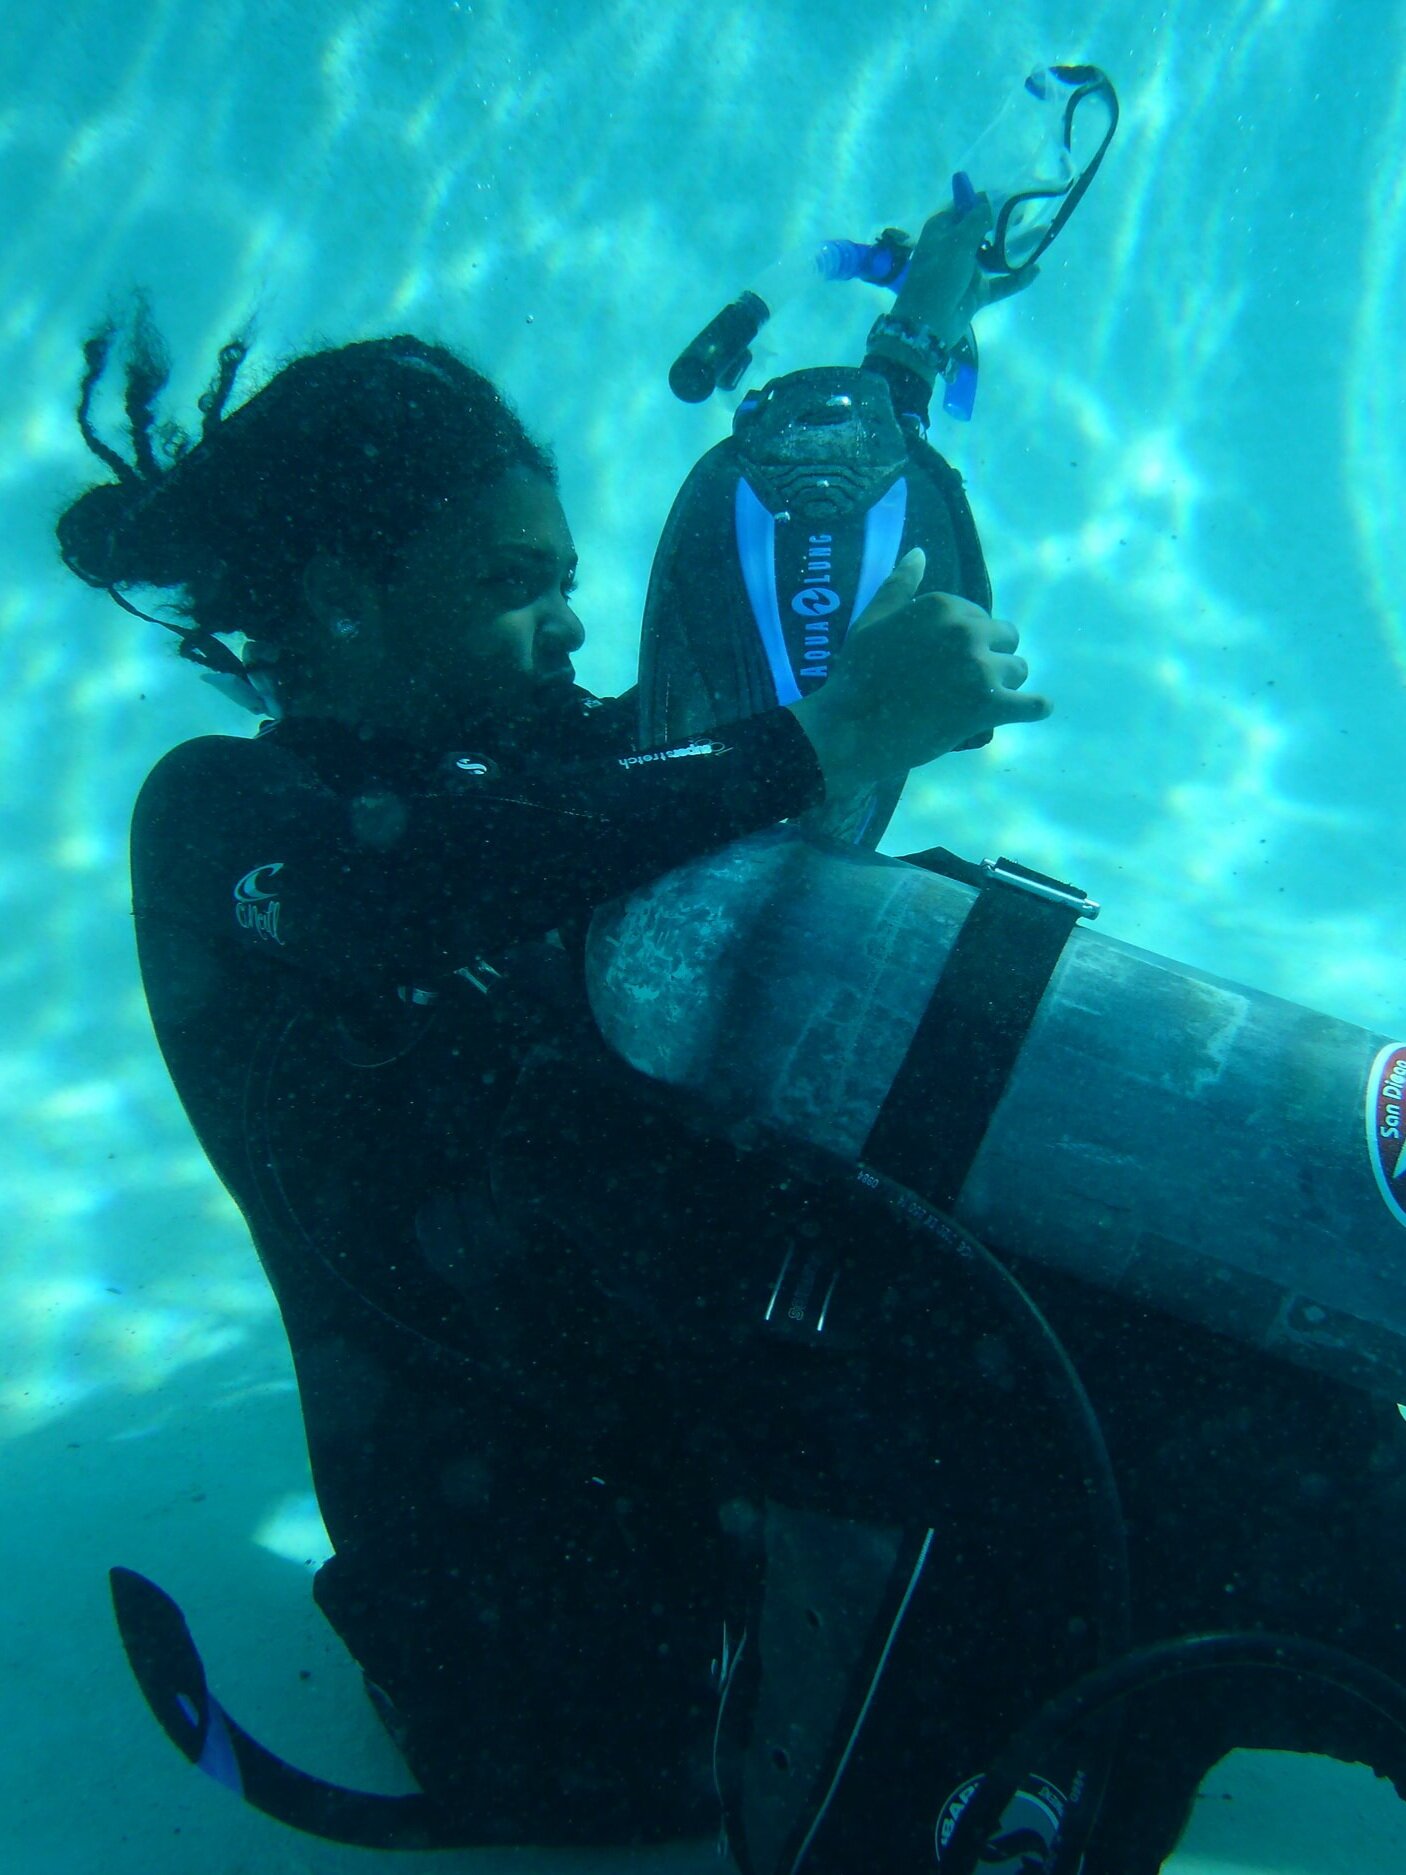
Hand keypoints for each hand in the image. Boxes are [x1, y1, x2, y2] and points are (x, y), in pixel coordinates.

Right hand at [785, 549, 1050, 797]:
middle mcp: (967, 630)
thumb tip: (918, 553)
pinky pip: (1033, 705)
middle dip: (991, 657)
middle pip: (1006, 638)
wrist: (852, 729)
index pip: (980, 616)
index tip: (947, 663)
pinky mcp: (990, 706)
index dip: (967, 641)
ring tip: (977, 703)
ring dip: (1004, 685)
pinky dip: (1035, 709)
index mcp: (943, 606)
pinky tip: (1033, 710)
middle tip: (965, 684)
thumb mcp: (871, 621)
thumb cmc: (857, 676)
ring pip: (1019, 670)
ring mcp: (980, 668)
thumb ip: (899, 585)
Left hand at [891, 198, 1037, 348]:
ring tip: (1041, 236)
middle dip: (1004, 222)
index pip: (964, 208)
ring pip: (994, 256)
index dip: (984, 201)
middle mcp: (954, 248)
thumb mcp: (956, 244)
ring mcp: (966, 271)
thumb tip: (986, 200)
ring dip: (1016, 247)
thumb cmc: (938, 278)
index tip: (1008, 196)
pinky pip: (1000, 283)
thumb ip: (975, 221)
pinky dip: (1016, 278)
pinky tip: (1034, 271)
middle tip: (1027, 214)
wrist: (928, 325)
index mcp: (942, 231)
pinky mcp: (976, 293)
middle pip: (983, 230)